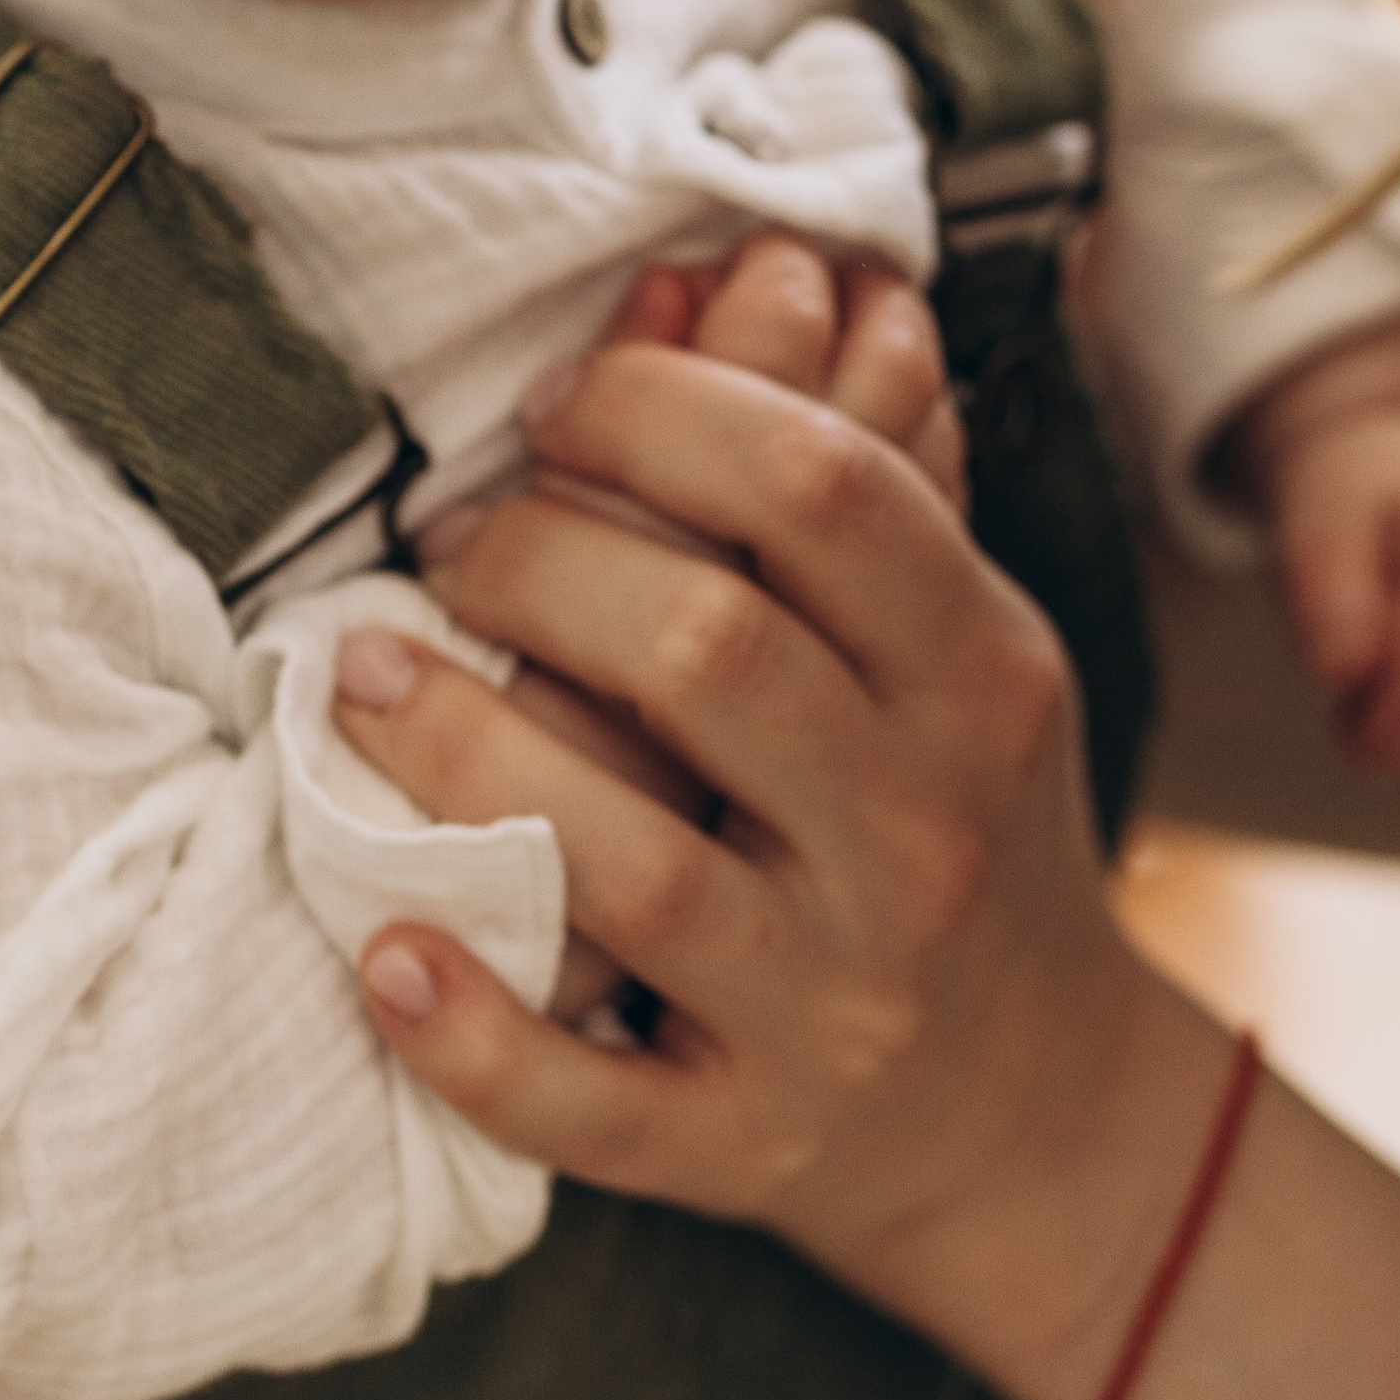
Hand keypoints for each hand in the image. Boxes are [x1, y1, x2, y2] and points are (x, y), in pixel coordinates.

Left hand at [335, 331, 1183, 1399]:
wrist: (1037, 1113)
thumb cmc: (955, 819)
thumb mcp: (955, 641)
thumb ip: (861, 470)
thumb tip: (765, 257)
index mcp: (978, 672)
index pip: (821, 488)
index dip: (664, 413)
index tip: (556, 411)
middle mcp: (919, 831)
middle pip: (709, 650)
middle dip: (542, 564)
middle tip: (449, 545)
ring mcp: (835, 1000)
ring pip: (629, 864)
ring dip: (466, 755)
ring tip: (362, 683)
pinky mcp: (748, 1142)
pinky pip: (591, 1103)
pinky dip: (476, 1034)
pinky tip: (385, 952)